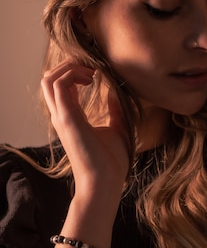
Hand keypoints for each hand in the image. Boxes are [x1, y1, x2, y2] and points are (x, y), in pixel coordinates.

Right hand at [41, 60, 128, 213]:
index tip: (96, 72)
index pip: (61, 86)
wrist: (105, 182)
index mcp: (71, 117)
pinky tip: (92, 80)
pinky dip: (73, 75)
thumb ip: (114, 109)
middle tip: (92, 69)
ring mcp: (62, 116)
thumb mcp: (117, 127)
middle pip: (49, 79)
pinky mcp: (67, 118)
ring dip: (69, 68)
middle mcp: (62, 115)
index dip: (74, 72)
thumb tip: (115, 91)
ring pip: (48, 79)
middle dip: (69, 65)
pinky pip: (58, 85)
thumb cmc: (112, 161)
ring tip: (91, 74)